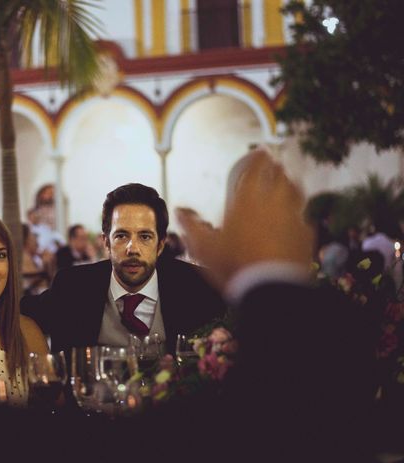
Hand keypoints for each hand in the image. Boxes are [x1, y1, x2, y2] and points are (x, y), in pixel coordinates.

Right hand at [176, 149, 312, 290]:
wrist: (269, 287)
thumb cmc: (235, 265)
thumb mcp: (204, 247)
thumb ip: (191, 226)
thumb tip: (180, 211)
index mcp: (247, 200)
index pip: (256, 169)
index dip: (258, 158)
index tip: (259, 152)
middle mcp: (272, 203)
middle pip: (279, 176)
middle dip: (276, 168)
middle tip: (274, 165)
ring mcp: (293, 217)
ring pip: (296, 192)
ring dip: (291, 185)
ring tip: (287, 184)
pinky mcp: (305, 234)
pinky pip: (303, 217)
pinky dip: (298, 214)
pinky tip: (295, 219)